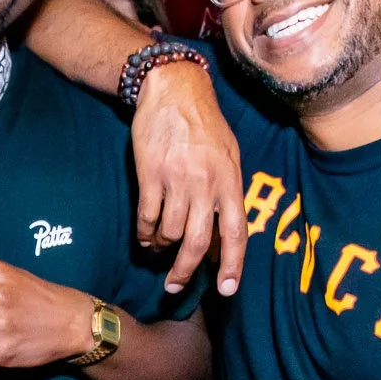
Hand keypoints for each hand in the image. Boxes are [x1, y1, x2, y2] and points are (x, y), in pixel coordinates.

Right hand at [130, 60, 245, 297]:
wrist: (173, 89)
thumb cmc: (205, 125)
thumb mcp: (229, 156)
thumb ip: (227, 196)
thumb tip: (223, 240)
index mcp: (230, 180)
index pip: (236, 232)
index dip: (232, 265)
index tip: (226, 290)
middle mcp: (205, 183)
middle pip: (198, 241)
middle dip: (185, 270)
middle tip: (174, 286)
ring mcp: (176, 178)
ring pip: (170, 231)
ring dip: (162, 247)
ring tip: (158, 249)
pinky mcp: (150, 173)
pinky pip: (147, 216)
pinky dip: (144, 233)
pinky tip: (144, 237)